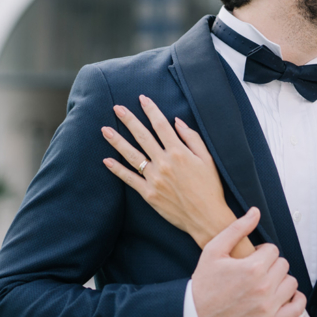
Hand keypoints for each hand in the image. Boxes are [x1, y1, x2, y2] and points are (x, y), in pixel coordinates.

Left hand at [102, 95, 232, 247]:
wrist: (207, 217)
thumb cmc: (210, 188)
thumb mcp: (207, 159)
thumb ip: (192, 138)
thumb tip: (177, 122)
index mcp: (179, 152)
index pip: (161, 125)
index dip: (151, 110)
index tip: (142, 98)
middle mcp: (164, 163)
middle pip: (142, 136)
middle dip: (129, 120)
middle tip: (116, 107)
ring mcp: (154, 179)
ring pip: (132, 155)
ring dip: (117, 141)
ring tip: (105, 130)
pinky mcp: (148, 194)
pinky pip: (130, 179)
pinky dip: (117, 170)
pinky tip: (107, 160)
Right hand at [191, 208, 305, 316]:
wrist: (196, 314)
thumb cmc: (205, 281)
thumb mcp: (214, 249)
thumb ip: (237, 228)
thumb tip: (255, 212)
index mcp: (252, 268)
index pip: (273, 250)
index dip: (262, 252)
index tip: (252, 259)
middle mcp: (263, 287)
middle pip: (283, 265)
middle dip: (271, 264)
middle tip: (257, 271)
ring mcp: (267, 307)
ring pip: (291, 283)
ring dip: (281, 281)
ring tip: (266, 283)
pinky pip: (296, 309)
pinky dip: (296, 301)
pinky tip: (286, 295)